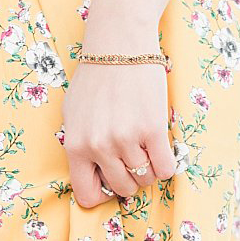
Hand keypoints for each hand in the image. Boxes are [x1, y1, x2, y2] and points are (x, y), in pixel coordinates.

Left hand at [63, 25, 178, 208]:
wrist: (119, 45)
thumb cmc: (95, 77)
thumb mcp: (72, 115)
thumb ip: (79, 144)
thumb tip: (91, 171)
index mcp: (76, 147)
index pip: (87, 195)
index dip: (102, 194)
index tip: (111, 182)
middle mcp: (99, 147)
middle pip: (122, 188)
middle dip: (131, 181)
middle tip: (135, 162)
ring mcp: (126, 139)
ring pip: (145, 178)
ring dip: (150, 170)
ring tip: (148, 150)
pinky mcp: (153, 128)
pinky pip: (165, 167)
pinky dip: (167, 165)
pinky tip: (163, 152)